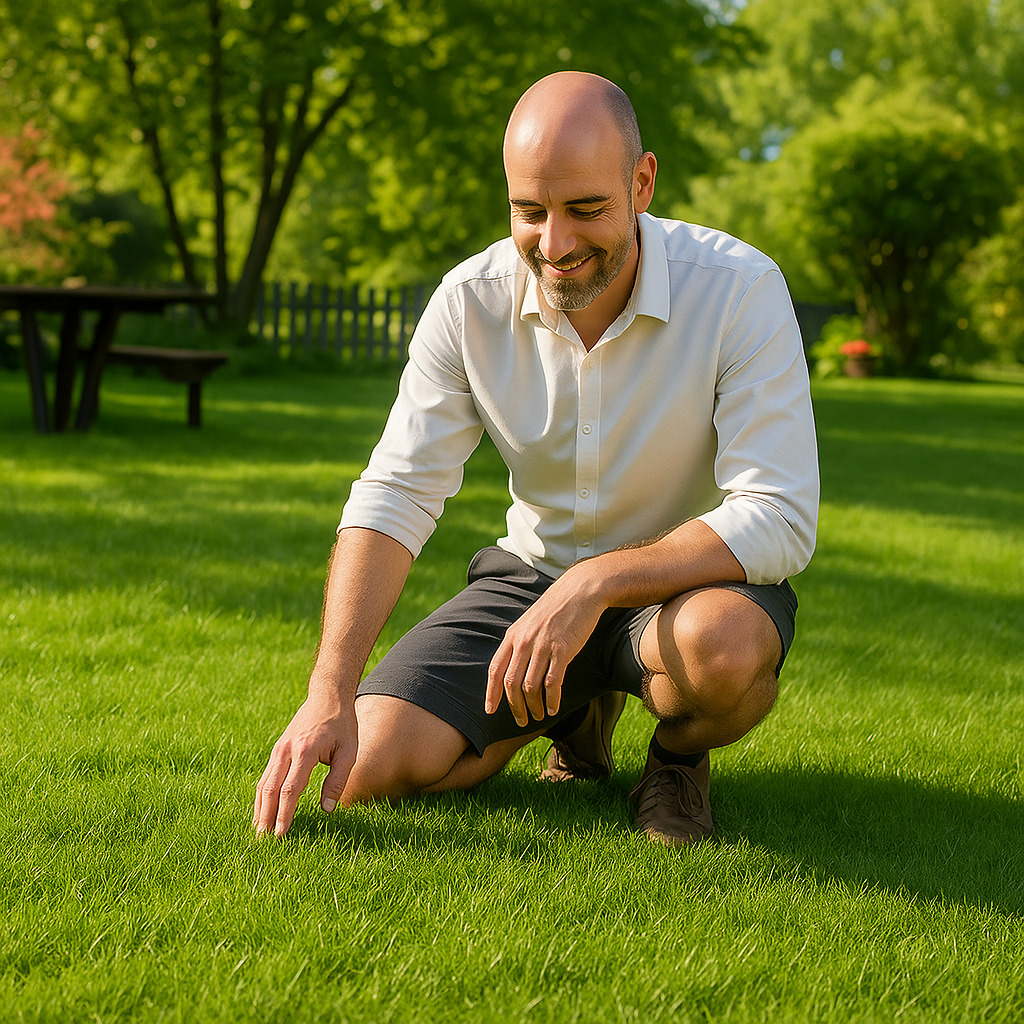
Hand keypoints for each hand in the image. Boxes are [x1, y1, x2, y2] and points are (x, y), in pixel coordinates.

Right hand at [252, 692, 357, 836]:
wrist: (327, 695)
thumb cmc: (342, 724)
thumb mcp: (349, 751)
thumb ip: (337, 780)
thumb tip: (327, 809)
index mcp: (305, 751)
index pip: (290, 790)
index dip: (284, 814)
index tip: (281, 835)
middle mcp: (287, 751)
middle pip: (270, 790)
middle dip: (266, 817)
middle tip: (263, 842)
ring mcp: (279, 749)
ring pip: (263, 784)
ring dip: (260, 809)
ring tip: (259, 832)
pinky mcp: (278, 749)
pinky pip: (266, 776)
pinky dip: (262, 795)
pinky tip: (262, 810)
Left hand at [484, 569, 605, 726]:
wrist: (579, 591)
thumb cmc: (555, 609)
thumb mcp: (529, 622)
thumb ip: (519, 642)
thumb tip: (512, 668)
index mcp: (513, 636)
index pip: (495, 670)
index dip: (491, 693)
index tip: (489, 711)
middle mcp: (524, 642)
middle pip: (511, 683)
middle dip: (514, 707)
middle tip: (521, 721)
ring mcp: (543, 646)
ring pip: (530, 686)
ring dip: (533, 706)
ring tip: (539, 716)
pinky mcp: (562, 650)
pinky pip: (553, 682)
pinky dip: (552, 699)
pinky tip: (553, 708)